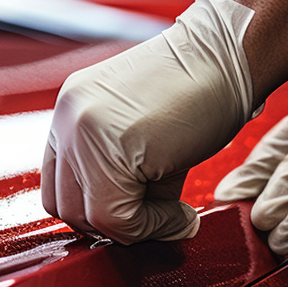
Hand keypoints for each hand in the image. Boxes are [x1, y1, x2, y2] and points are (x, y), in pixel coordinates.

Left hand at [42, 0, 254, 243]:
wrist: (228, 57)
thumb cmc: (198, 91)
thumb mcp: (145, 139)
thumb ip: (123, 180)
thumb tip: (128, 228)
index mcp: (70, 113)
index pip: (60, 189)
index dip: (99, 212)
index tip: (137, 214)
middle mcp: (68, 120)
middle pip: (67, 209)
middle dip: (115, 225)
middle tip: (156, 218)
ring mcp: (83, 131)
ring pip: (90, 218)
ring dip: (134, 228)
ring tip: (171, 213)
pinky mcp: (110, 145)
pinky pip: (116, 216)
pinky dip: (153, 226)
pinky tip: (180, 212)